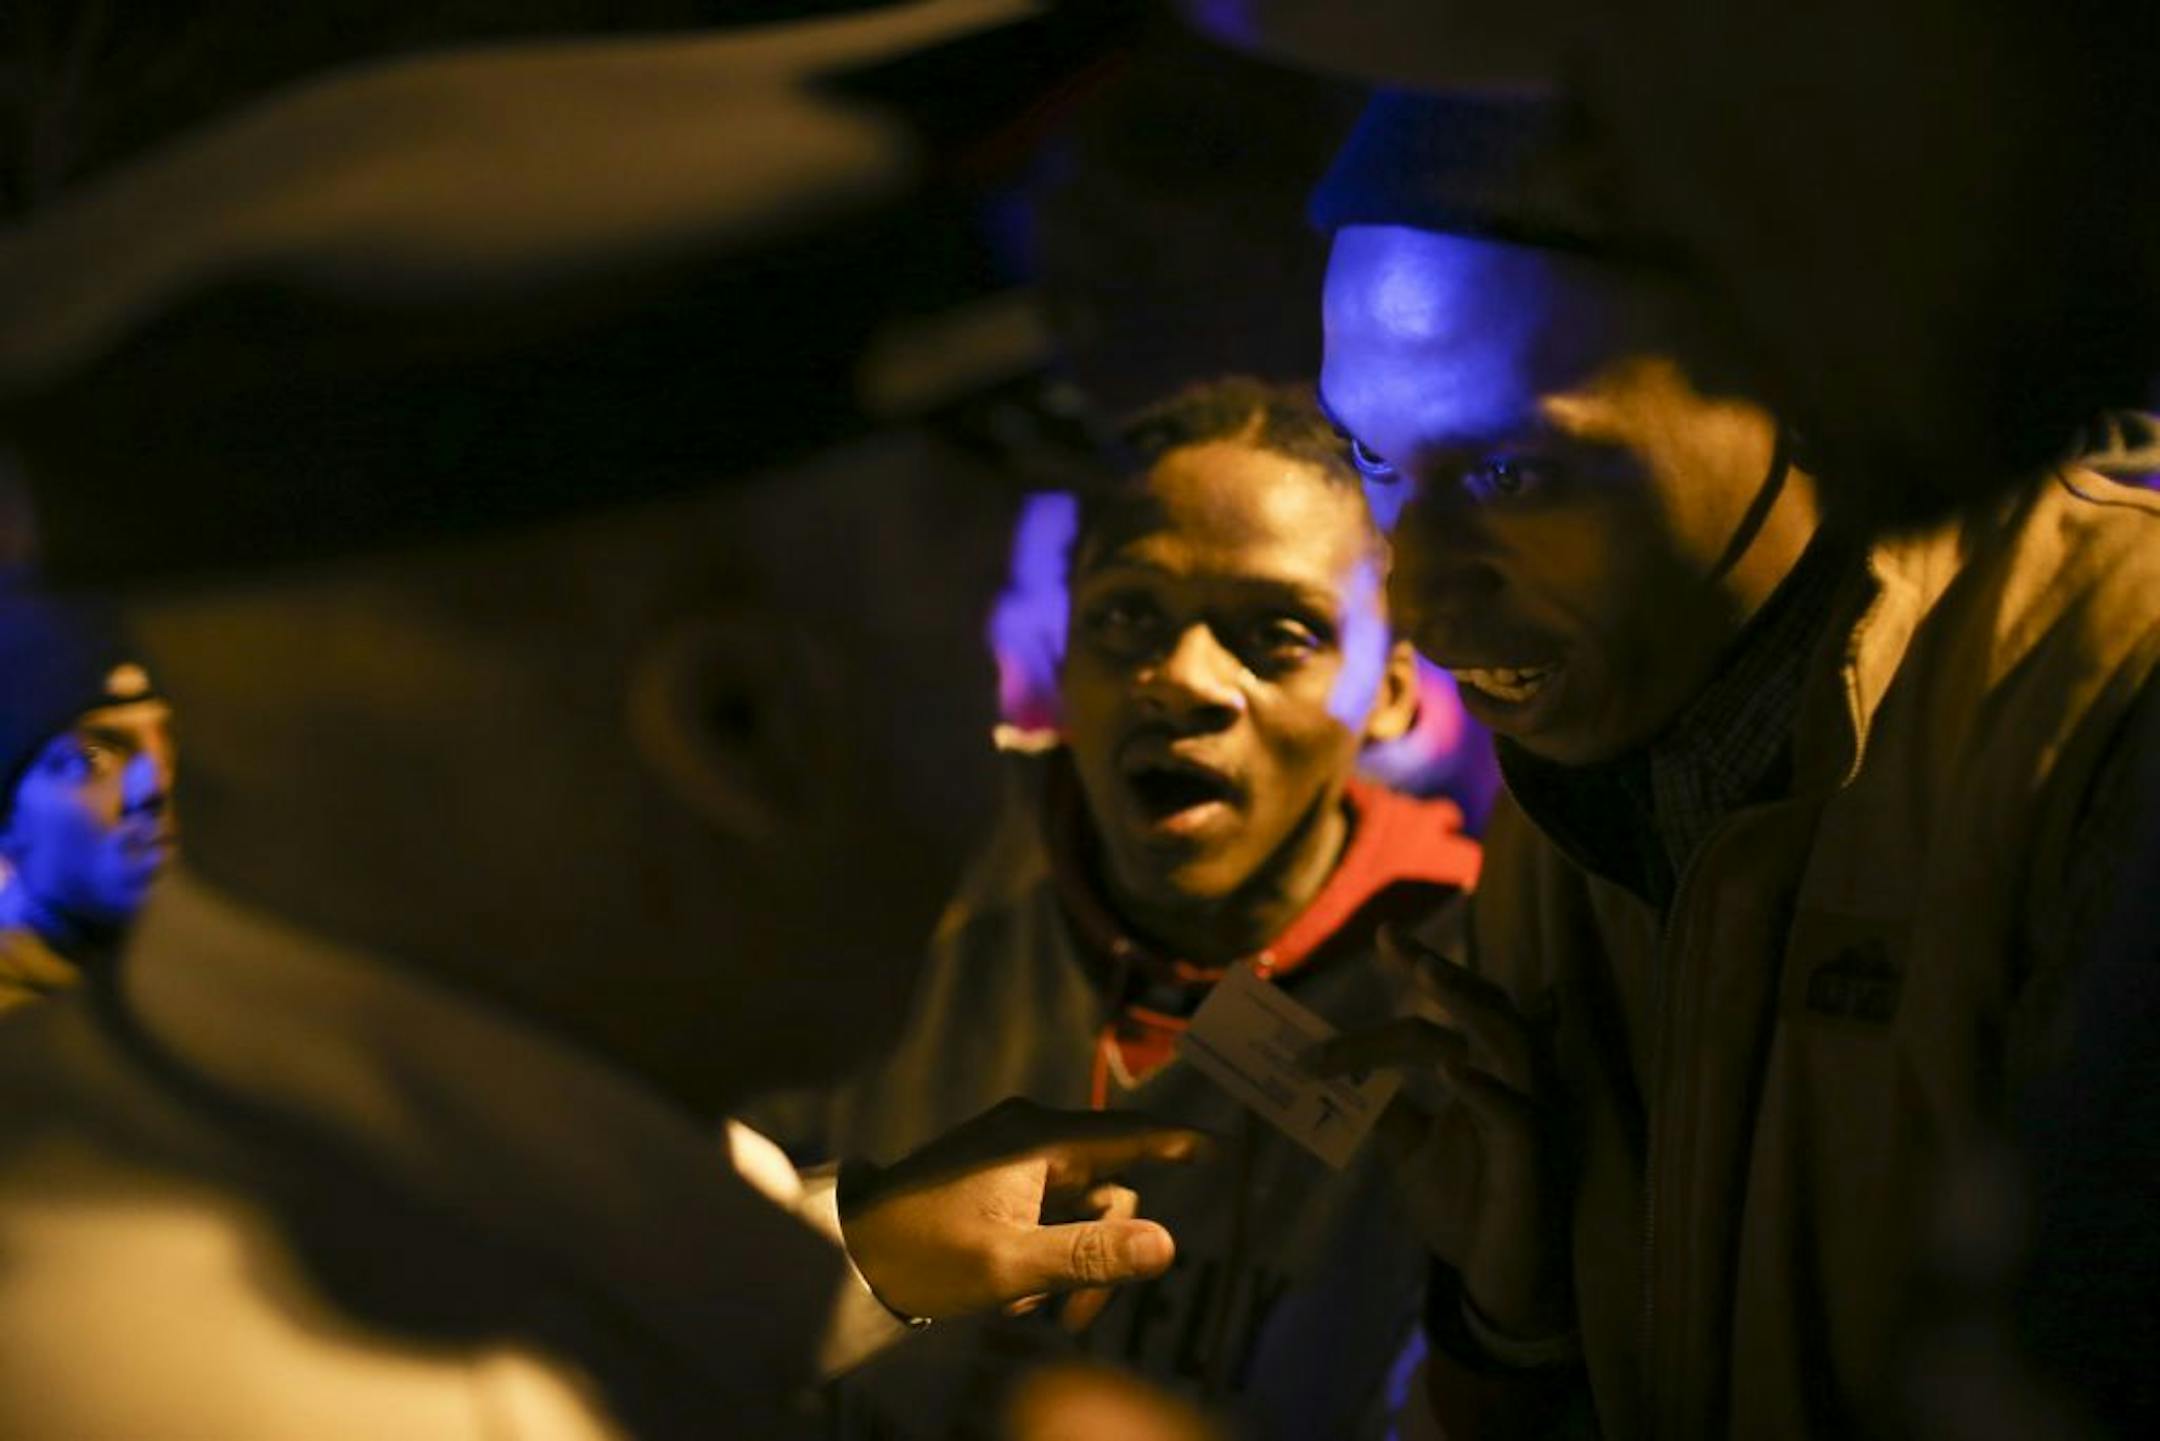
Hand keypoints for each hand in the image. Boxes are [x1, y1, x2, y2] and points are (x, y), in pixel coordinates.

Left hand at [837, 1098, 1204, 1322]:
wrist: (846, 1255)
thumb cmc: (924, 1255)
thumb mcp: (1011, 1265)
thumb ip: (1090, 1256)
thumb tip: (1168, 1245)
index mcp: (1037, 1140)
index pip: (1128, 1133)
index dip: (1177, 1141)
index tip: (1220, 1147)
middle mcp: (1030, 1135)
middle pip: (1108, 1191)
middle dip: (1102, 1257)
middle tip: (1073, 1324)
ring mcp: (1011, 1155)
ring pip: (1078, 1210)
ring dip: (1067, 1262)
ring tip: (1025, 1310)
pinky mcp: (994, 1178)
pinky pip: (1046, 1213)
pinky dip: (1042, 1253)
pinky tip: (1011, 1294)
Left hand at [1303, 926, 1567, 1338]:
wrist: (1496, 1279)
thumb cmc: (1465, 1206)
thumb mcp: (1410, 1149)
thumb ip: (1383, 1106)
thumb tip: (1335, 1075)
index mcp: (1484, 1071)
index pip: (1451, 1010)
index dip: (1421, 968)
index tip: (1385, 933)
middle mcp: (1514, 1081)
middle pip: (1484, 1009)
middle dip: (1443, 974)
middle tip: (1398, 946)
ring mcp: (1530, 1115)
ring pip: (1512, 1042)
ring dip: (1469, 1007)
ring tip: (1428, 976)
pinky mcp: (1534, 1157)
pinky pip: (1517, 1114)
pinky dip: (1486, 1089)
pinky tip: (1452, 1072)